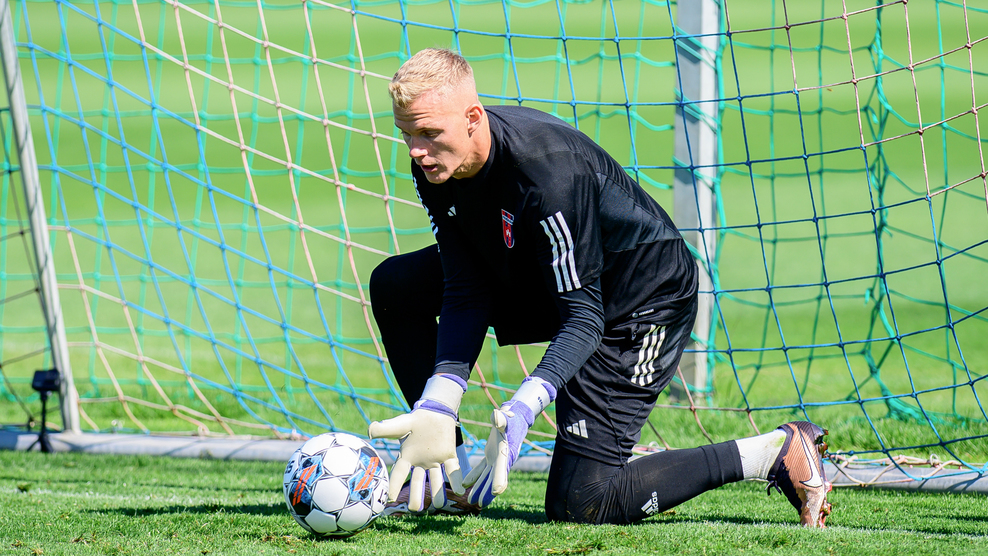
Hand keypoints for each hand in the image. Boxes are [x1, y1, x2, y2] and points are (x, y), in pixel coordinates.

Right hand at [369, 374, 466, 511]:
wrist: (435, 412)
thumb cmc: (416, 420)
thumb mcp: (400, 424)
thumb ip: (386, 429)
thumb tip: (370, 431)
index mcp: (407, 457)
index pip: (399, 474)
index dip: (394, 486)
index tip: (389, 499)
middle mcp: (421, 463)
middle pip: (418, 483)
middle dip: (416, 496)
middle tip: (415, 509)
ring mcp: (435, 461)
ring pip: (436, 480)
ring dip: (438, 493)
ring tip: (439, 504)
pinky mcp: (449, 456)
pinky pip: (453, 470)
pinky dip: (456, 480)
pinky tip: (460, 490)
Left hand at [463, 376, 554, 506]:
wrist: (514, 418)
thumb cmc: (510, 418)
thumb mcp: (506, 418)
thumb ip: (501, 419)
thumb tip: (497, 415)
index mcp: (506, 453)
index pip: (502, 469)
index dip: (499, 480)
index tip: (496, 491)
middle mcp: (502, 460)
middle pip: (493, 479)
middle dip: (487, 492)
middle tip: (479, 504)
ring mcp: (496, 459)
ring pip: (487, 477)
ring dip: (479, 488)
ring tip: (471, 501)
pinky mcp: (490, 456)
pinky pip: (481, 469)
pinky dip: (474, 476)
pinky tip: (466, 483)